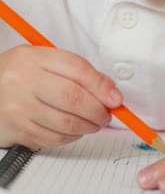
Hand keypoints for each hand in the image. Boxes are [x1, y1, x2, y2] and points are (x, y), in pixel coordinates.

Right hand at [0, 45, 121, 149]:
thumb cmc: (20, 74)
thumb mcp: (43, 60)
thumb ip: (76, 71)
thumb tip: (109, 89)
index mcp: (33, 58)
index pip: (76, 68)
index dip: (100, 85)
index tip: (115, 97)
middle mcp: (24, 82)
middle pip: (72, 98)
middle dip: (98, 110)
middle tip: (106, 114)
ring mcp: (19, 108)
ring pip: (65, 123)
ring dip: (88, 126)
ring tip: (94, 123)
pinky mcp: (17, 131)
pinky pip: (53, 139)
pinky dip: (72, 137)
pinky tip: (76, 130)